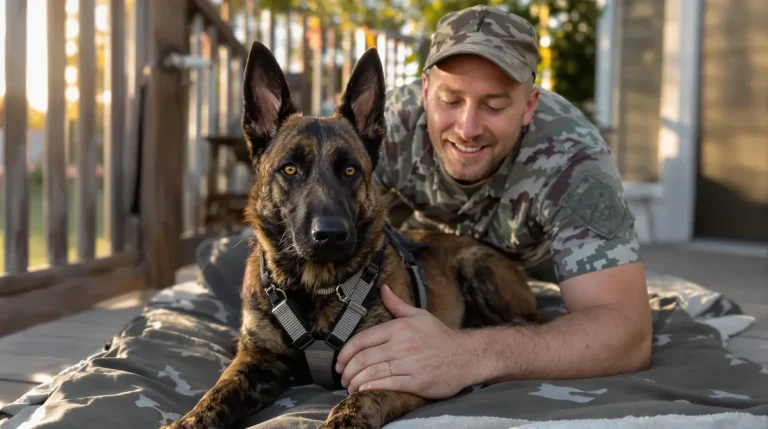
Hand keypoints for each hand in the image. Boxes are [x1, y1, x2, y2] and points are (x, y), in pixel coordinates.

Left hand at [335, 284, 476, 398]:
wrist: (467, 356)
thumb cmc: (441, 337)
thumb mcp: (419, 315)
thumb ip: (397, 304)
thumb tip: (383, 289)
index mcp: (399, 328)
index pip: (362, 339)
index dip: (345, 353)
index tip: (339, 363)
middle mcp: (402, 344)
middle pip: (363, 358)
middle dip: (348, 371)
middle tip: (343, 378)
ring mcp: (410, 363)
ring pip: (372, 372)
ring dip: (356, 382)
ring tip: (351, 387)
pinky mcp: (417, 381)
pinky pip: (388, 384)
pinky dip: (371, 388)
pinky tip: (364, 390)